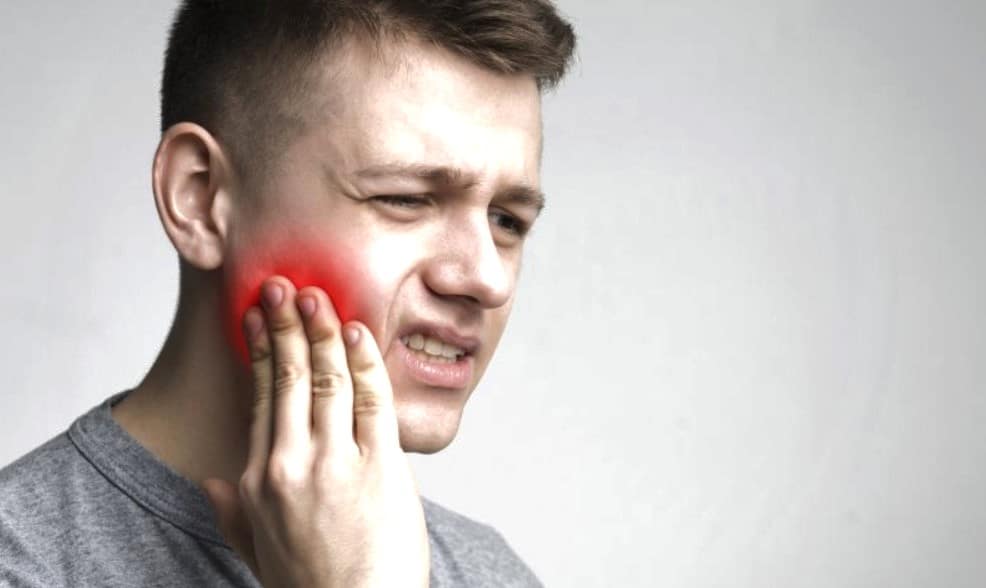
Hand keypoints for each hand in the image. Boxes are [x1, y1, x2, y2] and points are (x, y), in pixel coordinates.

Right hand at [202, 276, 429, 587]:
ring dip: (321, 331)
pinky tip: (357, 333)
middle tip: (282, 286)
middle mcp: (291, 464)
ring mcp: (336, 463)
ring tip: (316, 296)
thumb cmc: (312, 585)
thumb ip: (232, 513)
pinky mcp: (381, 467)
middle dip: (285, 325)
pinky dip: (363, 361)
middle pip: (287, 377)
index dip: (259, 352)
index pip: (260, 398)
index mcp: (259, 479)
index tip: (257, 319)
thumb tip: (214, 484)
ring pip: (326, 379)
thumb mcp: (257, 551)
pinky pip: (371, 400)